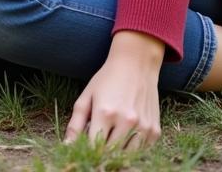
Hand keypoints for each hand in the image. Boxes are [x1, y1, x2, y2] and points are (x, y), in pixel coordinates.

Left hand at [64, 32, 162, 149]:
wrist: (136, 65)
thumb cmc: (107, 80)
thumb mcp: (87, 97)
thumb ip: (75, 124)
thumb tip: (67, 147)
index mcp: (105, 112)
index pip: (94, 147)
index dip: (88, 151)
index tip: (84, 149)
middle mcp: (126, 122)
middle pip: (111, 154)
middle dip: (102, 153)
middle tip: (98, 143)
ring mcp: (143, 127)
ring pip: (127, 156)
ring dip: (118, 152)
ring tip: (111, 137)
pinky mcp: (155, 132)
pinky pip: (141, 151)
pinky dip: (132, 149)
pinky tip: (125, 135)